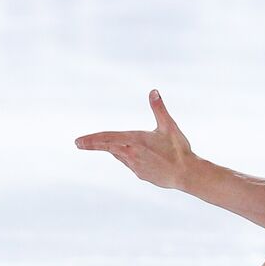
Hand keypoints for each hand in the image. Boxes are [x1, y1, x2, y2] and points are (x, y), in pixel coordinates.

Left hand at [74, 90, 194, 189]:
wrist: (186, 174)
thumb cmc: (179, 149)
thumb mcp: (169, 125)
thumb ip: (159, 108)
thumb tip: (153, 91)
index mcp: (136, 141)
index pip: (108, 139)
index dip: (92, 139)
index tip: (78, 141)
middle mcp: (132, 155)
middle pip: (108, 148)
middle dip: (92, 145)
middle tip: (78, 143)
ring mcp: (135, 167)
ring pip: (119, 155)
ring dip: (114, 149)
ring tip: (111, 144)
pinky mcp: (141, 174)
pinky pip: (130, 163)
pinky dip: (128, 156)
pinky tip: (135, 155)